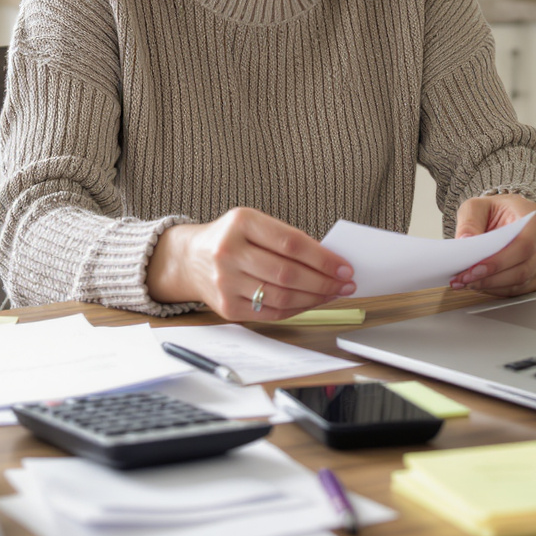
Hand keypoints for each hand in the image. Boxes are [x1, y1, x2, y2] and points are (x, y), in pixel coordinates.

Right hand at [147, 207, 356, 320]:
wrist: (190, 258)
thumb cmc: (231, 238)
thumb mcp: (253, 223)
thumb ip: (286, 238)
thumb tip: (329, 261)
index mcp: (241, 222)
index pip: (291, 243)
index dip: (323, 257)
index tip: (344, 266)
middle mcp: (229, 252)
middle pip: (288, 273)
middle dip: (324, 281)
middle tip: (345, 283)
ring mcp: (226, 282)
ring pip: (282, 296)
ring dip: (315, 298)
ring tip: (333, 293)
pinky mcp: (226, 307)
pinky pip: (271, 313)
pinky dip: (297, 309)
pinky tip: (311, 302)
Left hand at [448, 194, 535, 296]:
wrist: (506, 215)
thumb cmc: (495, 210)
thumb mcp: (477, 207)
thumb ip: (469, 222)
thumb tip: (465, 241)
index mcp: (534, 218)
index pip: (523, 244)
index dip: (499, 261)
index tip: (474, 269)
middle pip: (524, 268)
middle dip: (491, 278)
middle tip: (465, 280)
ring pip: (522, 281)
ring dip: (493, 286)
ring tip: (467, 283)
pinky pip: (521, 289)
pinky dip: (499, 290)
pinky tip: (481, 285)